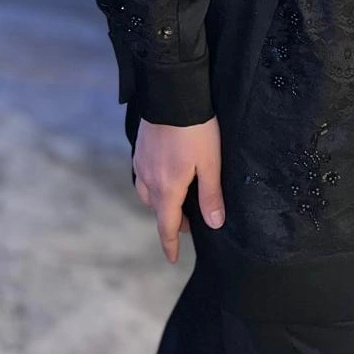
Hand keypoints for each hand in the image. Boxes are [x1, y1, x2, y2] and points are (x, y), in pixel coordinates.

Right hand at [133, 116, 224, 263]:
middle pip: (156, 210)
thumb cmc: (196, 129)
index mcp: (167, 188)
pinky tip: (165, 174)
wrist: (172, 94)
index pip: (167, 225)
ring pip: (147, 193)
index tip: (172, 259)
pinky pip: (142, 175)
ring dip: (161, 202)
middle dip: (171, 221)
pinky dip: (153, 184)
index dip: (170, 244)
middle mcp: (148, 179)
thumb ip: (211, 195)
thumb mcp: (211, 163)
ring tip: (178, 200)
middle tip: (190, 223)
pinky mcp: (139, 148)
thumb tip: (214, 224)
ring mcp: (141, 163)